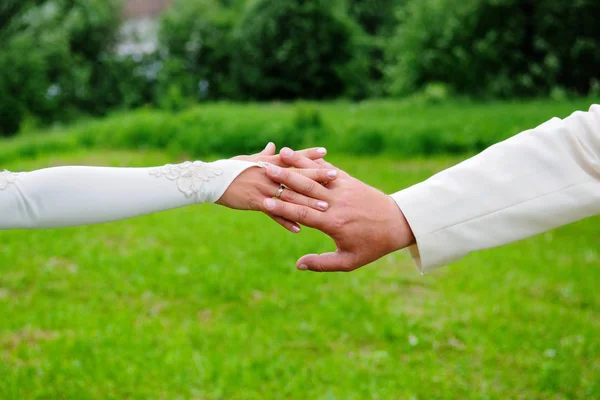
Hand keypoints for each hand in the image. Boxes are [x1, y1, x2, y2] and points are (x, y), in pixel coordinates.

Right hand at [216, 143, 337, 231]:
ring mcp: (263, 188)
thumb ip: (264, 155)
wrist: (209, 180)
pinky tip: (299, 228)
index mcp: (268, 163)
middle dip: (317, 176)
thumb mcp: (247, 159)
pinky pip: (274, 212)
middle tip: (336, 177)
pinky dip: (286, 220)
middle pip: (297, 175)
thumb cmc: (229, 168)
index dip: (308, 154)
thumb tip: (274, 146)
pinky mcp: (255, 201)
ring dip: (308, 201)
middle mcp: (268, 174)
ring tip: (326, 207)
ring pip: (290, 195)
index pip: (292, 157)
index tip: (325, 152)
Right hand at [262, 148, 415, 270]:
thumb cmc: (372, 246)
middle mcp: (337, 203)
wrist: (399, 223)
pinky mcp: (350, 181)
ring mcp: (344, 189)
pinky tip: (301, 154)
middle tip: (265, 170)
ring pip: (316, 175)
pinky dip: (313, 162)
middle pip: (306, 189)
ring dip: (297, 164)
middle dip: (285, 179)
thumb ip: (322, 263)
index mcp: (334, 223)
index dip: (283, 209)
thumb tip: (298, 264)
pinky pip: (329, 170)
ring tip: (279, 154)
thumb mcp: (349, 261)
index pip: (304, 214)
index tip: (265, 202)